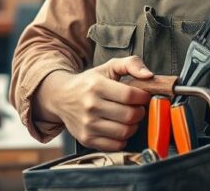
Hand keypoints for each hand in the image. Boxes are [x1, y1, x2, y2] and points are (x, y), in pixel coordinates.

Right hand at [35, 56, 152, 149]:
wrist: (60, 97)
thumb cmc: (88, 82)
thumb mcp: (108, 67)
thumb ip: (131, 64)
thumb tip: (149, 75)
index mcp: (96, 86)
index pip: (130, 95)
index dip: (143, 97)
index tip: (142, 96)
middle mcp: (90, 106)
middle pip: (130, 115)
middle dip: (139, 112)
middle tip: (136, 107)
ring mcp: (88, 124)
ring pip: (125, 132)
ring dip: (133, 126)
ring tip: (128, 118)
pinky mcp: (86, 139)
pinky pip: (116, 145)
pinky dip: (123, 138)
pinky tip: (118, 127)